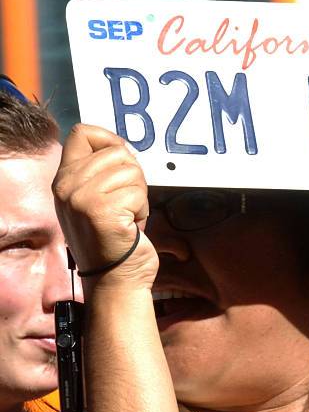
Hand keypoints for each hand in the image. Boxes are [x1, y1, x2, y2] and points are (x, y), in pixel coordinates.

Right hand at [53, 124, 157, 290]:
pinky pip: (138, 192)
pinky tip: (130, 226)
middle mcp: (67, 186)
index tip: (122, 161)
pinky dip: (142, 209)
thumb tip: (122, 146)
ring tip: (126, 216)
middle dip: (133, 176)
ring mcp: (81, 198)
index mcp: (63, 179)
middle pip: (117, 151)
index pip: (81, 132)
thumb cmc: (114, 238)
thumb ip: (100, 171)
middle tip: (126, 203)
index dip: (110, 140)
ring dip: (138, 195)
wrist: (115, 279)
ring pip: (131, 171)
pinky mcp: (101, 211)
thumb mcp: (96, 198)